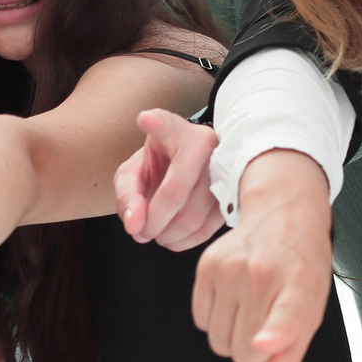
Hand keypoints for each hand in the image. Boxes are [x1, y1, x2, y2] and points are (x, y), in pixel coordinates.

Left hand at [115, 109, 223, 250]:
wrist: (192, 167)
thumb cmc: (160, 167)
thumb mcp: (134, 171)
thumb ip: (127, 195)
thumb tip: (135, 226)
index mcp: (179, 132)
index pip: (166, 127)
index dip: (156, 124)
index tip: (146, 119)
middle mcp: (208, 145)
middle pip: (175, 194)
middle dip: (152, 223)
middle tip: (140, 232)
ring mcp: (227, 169)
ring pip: (193, 217)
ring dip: (167, 236)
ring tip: (155, 233)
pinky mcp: (235, 196)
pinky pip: (207, 229)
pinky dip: (184, 242)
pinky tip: (173, 237)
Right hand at [190, 149, 333, 361]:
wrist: (283, 214)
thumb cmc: (301, 269)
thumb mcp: (312, 310)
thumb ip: (289, 353)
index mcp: (301, 284)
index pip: (286, 314)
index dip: (275, 333)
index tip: (264, 343)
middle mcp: (263, 273)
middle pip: (244, 350)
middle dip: (255, 355)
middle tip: (267, 331)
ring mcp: (230, 268)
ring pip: (218, 342)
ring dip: (233, 340)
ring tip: (250, 313)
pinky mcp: (205, 265)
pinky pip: (200, 321)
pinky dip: (215, 322)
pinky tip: (233, 301)